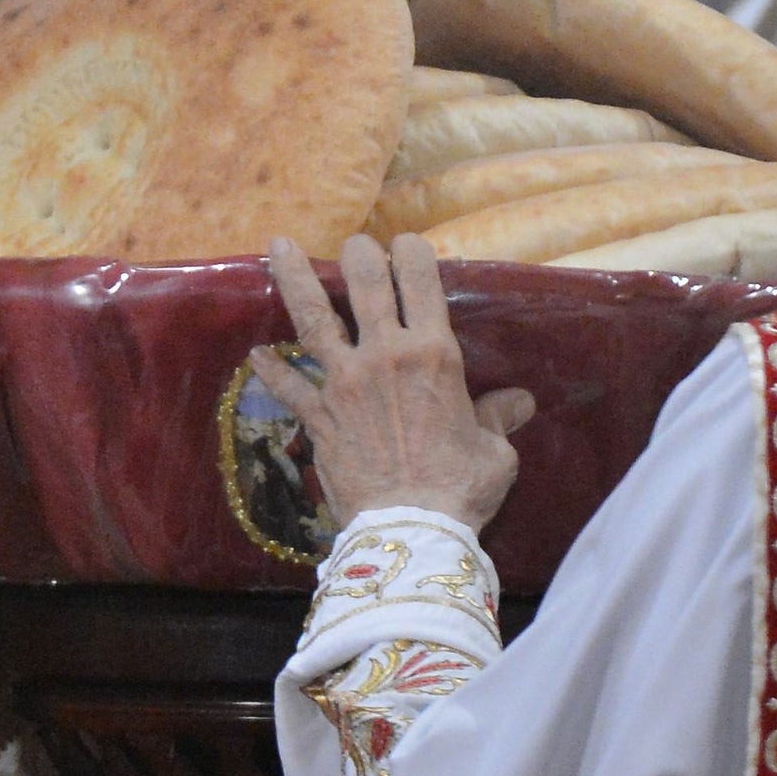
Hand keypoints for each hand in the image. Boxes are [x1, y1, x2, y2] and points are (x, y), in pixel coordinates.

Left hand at [254, 233, 536, 529]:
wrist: (409, 531)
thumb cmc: (461, 489)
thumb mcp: (493, 451)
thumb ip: (498, 418)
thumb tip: (520, 403)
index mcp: (433, 354)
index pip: (420, 281)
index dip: (412, 254)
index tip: (406, 246)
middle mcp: (384, 355)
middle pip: (366, 284)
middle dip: (361, 256)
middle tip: (356, 246)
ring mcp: (343, 382)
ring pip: (314, 317)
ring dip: (295, 278)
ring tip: (277, 244)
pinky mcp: (317, 414)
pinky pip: (288, 386)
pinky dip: (272, 370)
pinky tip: (256, 355)